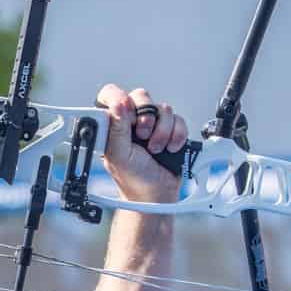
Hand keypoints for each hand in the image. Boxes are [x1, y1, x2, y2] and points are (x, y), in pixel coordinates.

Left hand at [97, 84, 186, 204]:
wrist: (157, 195)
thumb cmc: (133, 179)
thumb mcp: (117, 155)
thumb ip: (115, 129)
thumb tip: (117, 105)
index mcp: (114, 124)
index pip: (111, 95)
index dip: (120, 99)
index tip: (127, 113)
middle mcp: (133, 120)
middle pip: (141, 96)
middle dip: (146, 119)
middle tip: (142, 137)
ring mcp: (154, 124)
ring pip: (163, 108)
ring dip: (162, 132)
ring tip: (155, 150)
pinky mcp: (172, 129)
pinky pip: (179, 119)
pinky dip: (177, 136)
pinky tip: (170, 149)